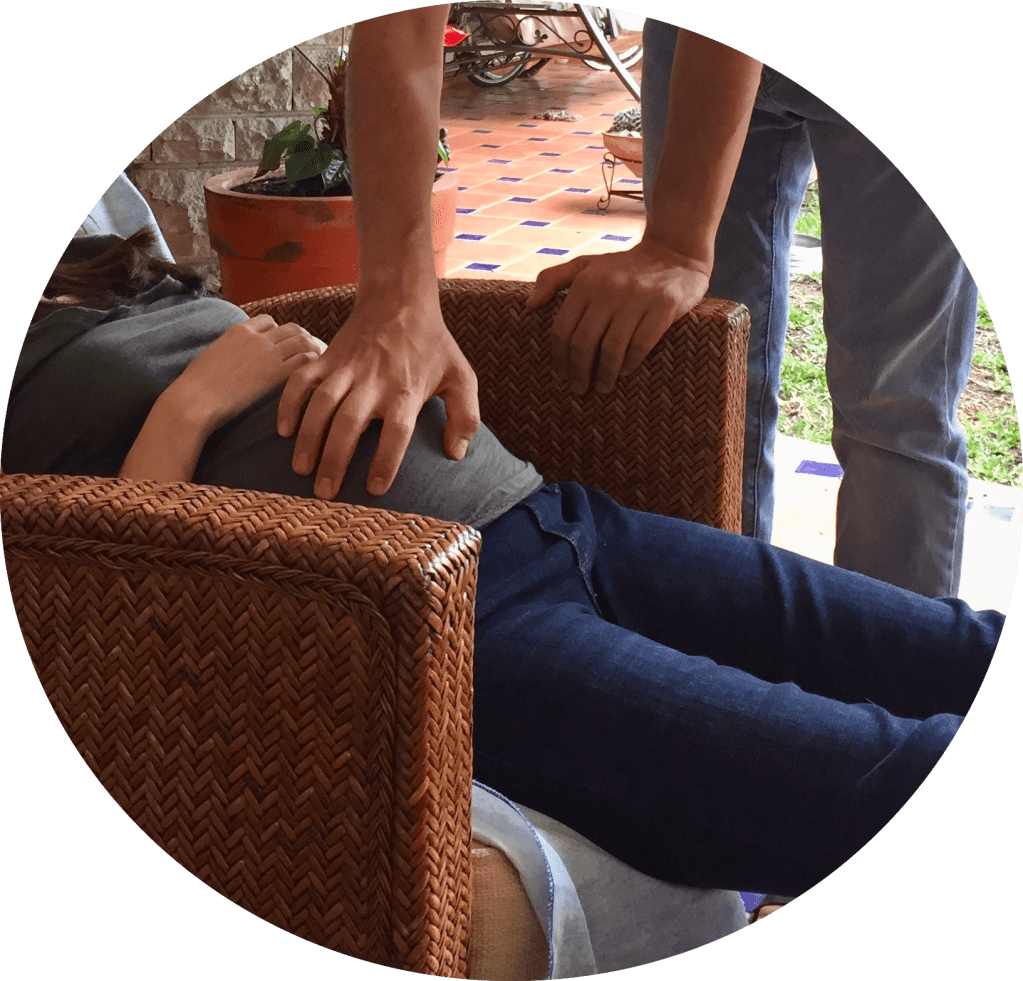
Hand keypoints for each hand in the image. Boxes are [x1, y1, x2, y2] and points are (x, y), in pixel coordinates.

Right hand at [172, 315, 325, 435]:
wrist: (194, 400)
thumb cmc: (196, 386)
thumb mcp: (211, 356)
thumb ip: (227, 351)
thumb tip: (230, 359)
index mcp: (238, 330)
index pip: (270, 321)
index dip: (282, 332)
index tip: (288, 345)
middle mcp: (256, 336)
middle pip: (292, 329)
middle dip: (304, 339)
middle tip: (315, 354)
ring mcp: (267, 353)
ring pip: (303, 341)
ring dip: (315, 350)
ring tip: (323, 364)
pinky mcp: (275, 372)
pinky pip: (305, 360)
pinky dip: (316, 364)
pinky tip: (319, 376)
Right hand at [276, 292, 479, 499]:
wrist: (400, 300)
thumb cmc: (433, 345)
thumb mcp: (461, 376)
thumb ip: (465, 416)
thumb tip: (456, 454)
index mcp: (406, 390)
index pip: (396, 432)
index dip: (386, 461)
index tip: (374, 489)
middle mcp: (373, 381)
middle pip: (351, 423)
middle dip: (335, 459)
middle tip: (324, 492)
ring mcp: (346, 368)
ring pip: (321, 404)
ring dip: (309, 438)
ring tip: (301, 470)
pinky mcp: (326, 357)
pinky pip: (300, 380)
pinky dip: (289, 403)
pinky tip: (284, 431)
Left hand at [527, 238, 710, 394]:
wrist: (674, 252)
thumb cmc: (624, 266)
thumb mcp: (587, 265)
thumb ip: (554, 279)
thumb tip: (530, 305)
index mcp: (586, 282)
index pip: (563, 328)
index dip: (560, 357)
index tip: (562, 375)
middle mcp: (609, 288)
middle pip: (584, 342)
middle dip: (579, 372)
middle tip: (580, 389)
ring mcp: (637, 297)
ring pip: (612, 348)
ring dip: (605, 374)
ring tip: (602, 387)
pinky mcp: (664, 305)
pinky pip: (641, 344)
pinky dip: (630, 363)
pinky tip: (625, 372)